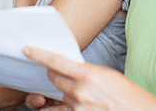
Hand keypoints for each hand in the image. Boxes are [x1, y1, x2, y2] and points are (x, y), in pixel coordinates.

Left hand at [24, 47, 155, 110]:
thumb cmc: (128, 94)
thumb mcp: (106, 74)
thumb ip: (85, 71)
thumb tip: (71, 68)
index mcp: (87, 74)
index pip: (55, 61)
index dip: (38, 54)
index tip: (27, 50)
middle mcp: (80, 92)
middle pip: (54, 78)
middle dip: (53, 74)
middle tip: (57, 72)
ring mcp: (79, 108)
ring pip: (59, 95)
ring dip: (61, 92)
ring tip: (72, 91)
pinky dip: (59, 107)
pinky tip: (59, 104)